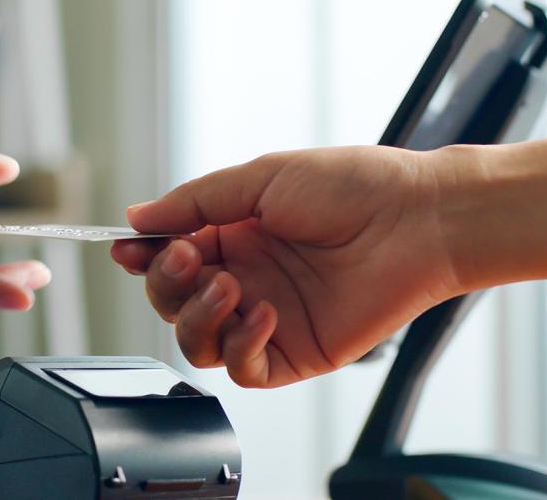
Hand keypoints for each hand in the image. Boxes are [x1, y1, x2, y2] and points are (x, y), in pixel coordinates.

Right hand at [111, 146, 462, 387]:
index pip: (167, 257)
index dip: (142, 257)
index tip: (128, 249)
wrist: (419, 219)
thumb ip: (196, 202)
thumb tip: (137, 216)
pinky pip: (243, 368)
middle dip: (167, 284)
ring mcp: (266, 318)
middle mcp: (244, 279)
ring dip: (198, 317)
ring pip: (197, 342)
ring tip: (229, 286)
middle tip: (188, 258)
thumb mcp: (262, 178)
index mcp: (233, 236)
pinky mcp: (294, 353)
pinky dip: (240, 345)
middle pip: (172, 303)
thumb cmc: (353, 187)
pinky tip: (263, 313)